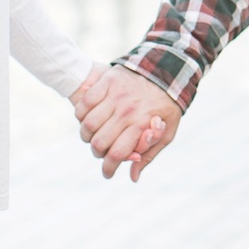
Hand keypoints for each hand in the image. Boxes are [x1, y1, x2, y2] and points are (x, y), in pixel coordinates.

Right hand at [72, 64, 181, 180]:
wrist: (167, 71)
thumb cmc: (166, 106)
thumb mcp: (167, 133)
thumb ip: (149, 155)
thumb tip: (133, 177)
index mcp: (142, 124)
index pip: (117, 154)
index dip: (109, 169)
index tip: (107, 173)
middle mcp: (127, 110)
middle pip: (99, 143)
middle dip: (98, 153)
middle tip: (102, 153)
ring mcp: (116, 95)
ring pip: (88, 124)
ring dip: (87, 136)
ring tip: (93, 137)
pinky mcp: (107, 81)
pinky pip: (85, 103)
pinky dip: (81, 115)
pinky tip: (88, 118)